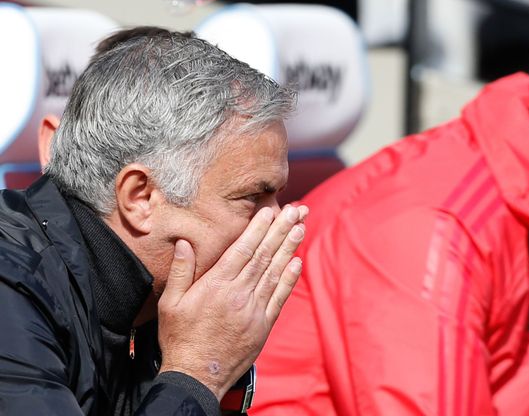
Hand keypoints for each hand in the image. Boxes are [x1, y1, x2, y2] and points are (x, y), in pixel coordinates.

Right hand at [156, 204, 308, 399]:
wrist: (197, 375)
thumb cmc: (179, 339)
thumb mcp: (170, 303)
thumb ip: (181, 271)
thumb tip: (184, 242)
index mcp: (216, 285)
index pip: (243, 249)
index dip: (259, 228)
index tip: (271, 210)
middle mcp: (239, 294)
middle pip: (264, 255)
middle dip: (281, 230)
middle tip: (297, 210)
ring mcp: (254, 310)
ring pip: (276, 272)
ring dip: (290, 248)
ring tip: (301, 228)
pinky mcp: (263, 325)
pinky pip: (280, 297)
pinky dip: (290, 279)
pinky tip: (297, 262)